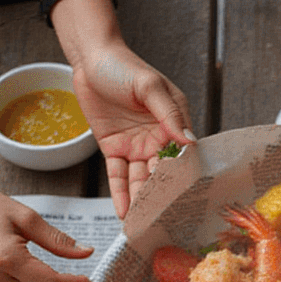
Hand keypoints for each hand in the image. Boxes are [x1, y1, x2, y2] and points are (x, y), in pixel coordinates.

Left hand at [72, 44, 194, 217]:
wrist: (89, 59)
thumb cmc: (123, 66)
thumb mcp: (149, 86)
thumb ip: (170, 114)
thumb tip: (191, 142)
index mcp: (173, 121)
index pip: (182, 154)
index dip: (183, 176)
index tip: (185, 199)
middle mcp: (157, 137)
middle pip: (161, 172)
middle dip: (161, 196)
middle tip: (163, 220)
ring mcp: (135, 145)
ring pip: (140, 179)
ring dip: (140, 200)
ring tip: (141, 223)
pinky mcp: (114, 149)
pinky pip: (118, 176)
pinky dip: (120, 194)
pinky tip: (123, 212)